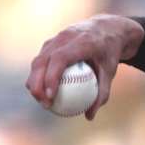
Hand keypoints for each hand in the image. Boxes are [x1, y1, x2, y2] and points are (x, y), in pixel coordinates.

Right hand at [25, 14, 144, 119]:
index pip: (60, 59)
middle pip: (42, 60)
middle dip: (37, 83)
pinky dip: (39, 75)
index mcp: (81, 42)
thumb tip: (89, 116)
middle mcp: (65, 37)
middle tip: (44, 103)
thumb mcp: (110, 72)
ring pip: (38, 60)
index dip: (52, 77)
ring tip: (41, 100)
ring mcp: (55, 38)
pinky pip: (41, 60)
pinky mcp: (50, 42)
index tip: (51, 96)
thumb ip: (102, 93)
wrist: (108, 28)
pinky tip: (43, 92)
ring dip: (34, 81)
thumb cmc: (109, 53)